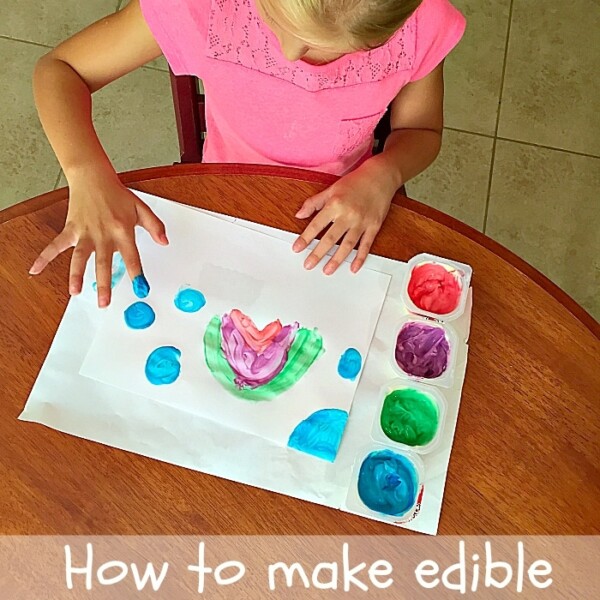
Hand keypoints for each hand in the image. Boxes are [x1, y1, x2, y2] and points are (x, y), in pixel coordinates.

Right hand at [29, 173, 167, 306]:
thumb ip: (155, 226)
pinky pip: (55, 245)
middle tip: (104, 302)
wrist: (94, 178)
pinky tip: (35, 270)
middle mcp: (103, 234)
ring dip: (76, 275)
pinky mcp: (71, 229)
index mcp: (122, 231)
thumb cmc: (117, 194)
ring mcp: (85, 233)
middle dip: (105, 284)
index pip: (132, 257)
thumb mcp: (141, 208)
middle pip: (104, 263)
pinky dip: (44, 257)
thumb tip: (164, 242)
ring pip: (79, 257)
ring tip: (75, 292)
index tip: (141, 289)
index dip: (137, 274)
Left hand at [292, 163, 397, 273]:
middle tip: (308, 265)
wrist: (380, 177)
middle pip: (330, 238)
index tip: (297, 248)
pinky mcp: (374, 226)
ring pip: (347, 245)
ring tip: (327, 270)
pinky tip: (353, 267)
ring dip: (337, 259)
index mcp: (335, 204)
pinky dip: (360, 257)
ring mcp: (361, 222)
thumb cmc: (355, 182)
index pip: (316, 225)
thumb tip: (299, 215)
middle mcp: (348, 215)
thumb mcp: (331, 189)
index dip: (305, 238)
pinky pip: (366, 245)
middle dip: (318, 253)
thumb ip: (314, 203)